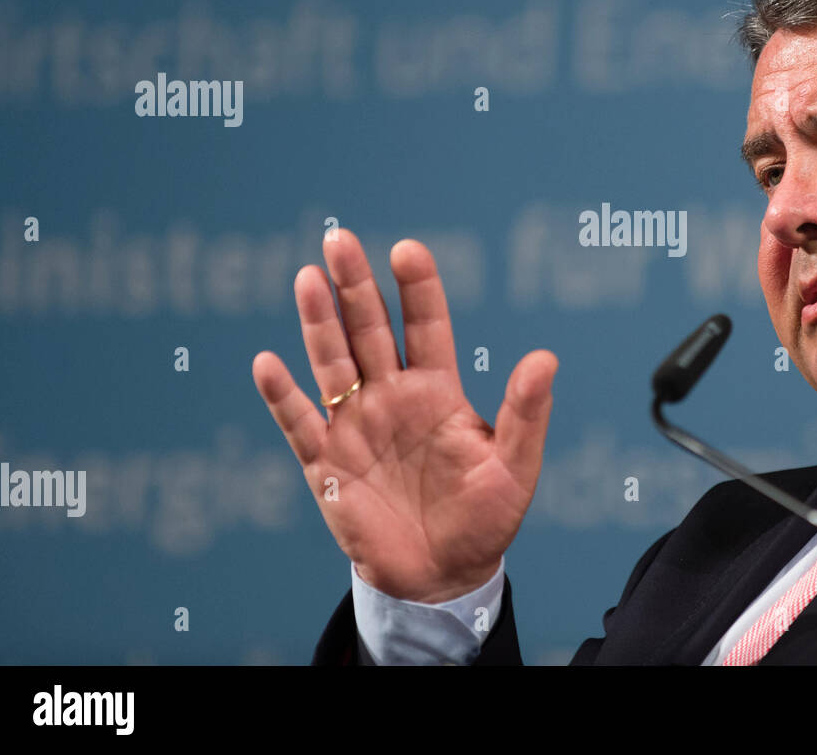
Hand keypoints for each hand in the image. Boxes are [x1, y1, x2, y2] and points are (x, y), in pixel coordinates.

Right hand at [252, 229, 557, 602]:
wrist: (443, 576)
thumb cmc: (485, 517)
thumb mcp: (515, 467)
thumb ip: (525, 413)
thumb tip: (547, 358)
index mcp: (438, 390)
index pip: (426, 325)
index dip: (416, 288)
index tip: (407, 250)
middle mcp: (392, 396)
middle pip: (368, 330)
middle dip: (354, 286)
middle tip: (339, 239)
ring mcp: (356, 425)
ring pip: (332, 363)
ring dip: (318, 323)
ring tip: (308, 279)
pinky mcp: (327, 463)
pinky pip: (300, 423)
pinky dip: (282, 395)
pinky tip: (269, 363)